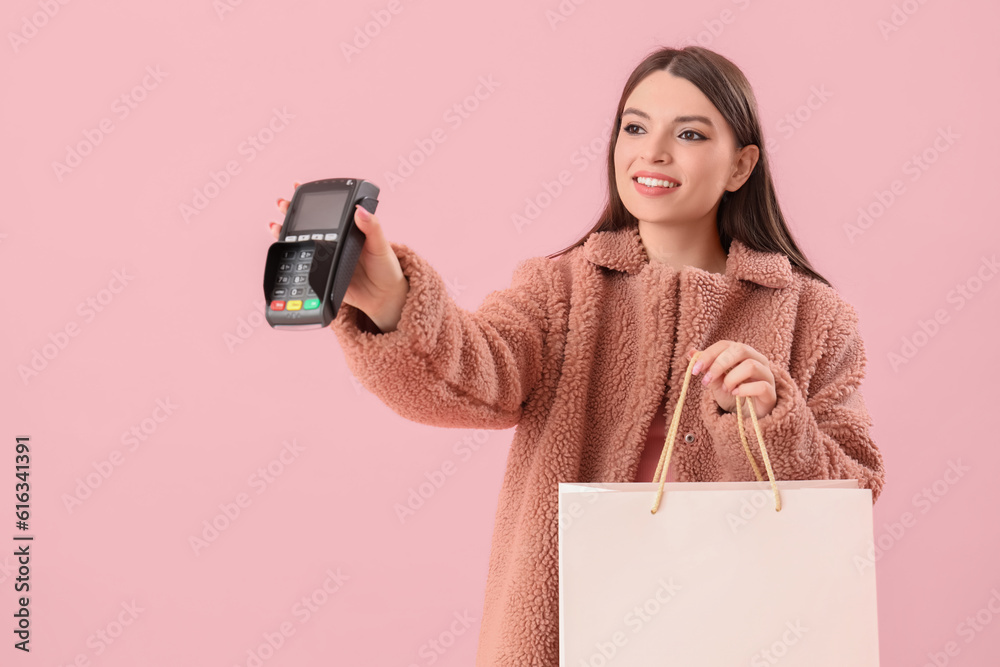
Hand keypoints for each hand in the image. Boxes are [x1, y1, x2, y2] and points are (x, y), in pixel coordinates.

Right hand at [267, 182, 409, 330]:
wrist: (383, 297)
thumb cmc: (386, 267)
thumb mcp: (381, 245)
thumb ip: (372, 227)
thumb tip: (361, 210)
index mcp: (347, 231)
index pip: (327, 211)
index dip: (311, 199)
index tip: (297, 187)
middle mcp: (334, 243)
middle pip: (309, 225)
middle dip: (292, 213)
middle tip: (282, 204)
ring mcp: (326, 259)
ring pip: (302, 243)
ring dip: (286, 234)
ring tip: (275, 226)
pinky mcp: (322, 276)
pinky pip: (304, 266)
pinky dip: (292, 259)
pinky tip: (284, 251)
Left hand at [686, 341, 776, 418]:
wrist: (745, 416)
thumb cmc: (731, 393)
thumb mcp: (715, 381)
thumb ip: (706, 367)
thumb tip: (691, 353)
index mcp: (742, 353)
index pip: (725, 344)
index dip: (708, 354)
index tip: (695, 370)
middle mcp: (757, 359)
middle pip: (740, 350)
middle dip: (719, 365)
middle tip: (706, 380)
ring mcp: (766, 375)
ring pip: (751, 366)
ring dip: (732, 378)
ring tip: (725, 389)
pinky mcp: (771, 392)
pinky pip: (761, 386)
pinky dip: (744, 390)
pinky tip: (736, 395)